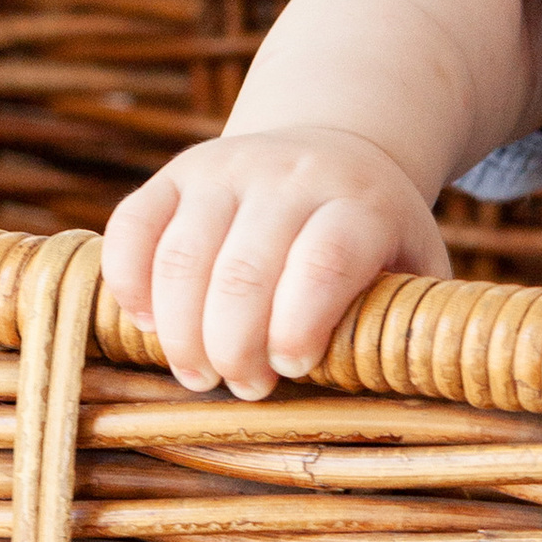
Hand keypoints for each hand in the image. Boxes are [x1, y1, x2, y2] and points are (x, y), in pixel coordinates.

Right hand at [104, 128, 452, 401]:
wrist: (335, 152)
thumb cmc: (373, 238)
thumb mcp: (412, 266)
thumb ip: (406, 320)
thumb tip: (392, 389)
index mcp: (361, 202)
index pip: (326, 260)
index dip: (301, 322)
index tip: (293, 369)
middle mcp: (292, 175)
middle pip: (245, 269)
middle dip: (236, 346)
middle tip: (245, 387)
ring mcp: (228, 168)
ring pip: (183, 254)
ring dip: (182, 331)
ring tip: (200, 374)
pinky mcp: (177, 173)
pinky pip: (133, 226)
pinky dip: (129, 284)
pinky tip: (150, 325)